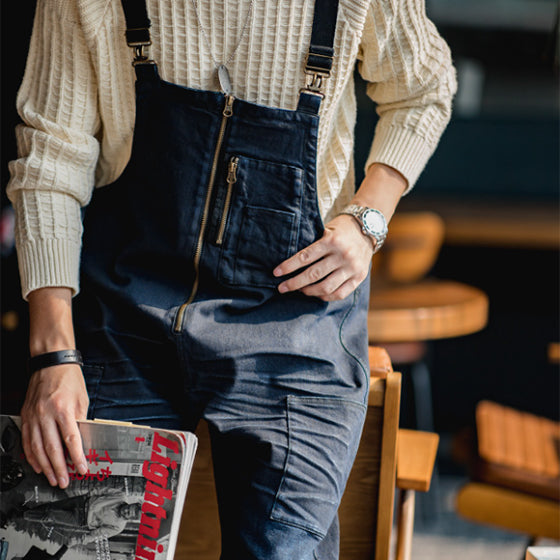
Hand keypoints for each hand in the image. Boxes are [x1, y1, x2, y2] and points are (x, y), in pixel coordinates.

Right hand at [20, 364, 88, 487]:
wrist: (51, 363)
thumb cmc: (69, 378)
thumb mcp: (82, 399)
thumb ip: (81, 420)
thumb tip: (81, 440)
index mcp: (63, 409)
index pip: (71, 440)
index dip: (77, 457)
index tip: (82, 469)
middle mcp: (46, 414)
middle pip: (52, 448)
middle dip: (59, 468)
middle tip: (63, 481)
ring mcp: (33, 416)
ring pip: (37, 448)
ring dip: (45, 467)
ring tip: (52, 478)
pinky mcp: (26, 416)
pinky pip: (27, 441)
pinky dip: (32, 455)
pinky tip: (37, 465)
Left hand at [273, 214, 373, 300]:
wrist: (369, 228)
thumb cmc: (341, 229)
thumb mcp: (326, 230)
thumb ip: (313, 245)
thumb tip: (291, 263)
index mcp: (332, 241)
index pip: (305, 257)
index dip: (289, 266)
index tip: (276, 273)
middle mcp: (343, 255)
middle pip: (313, 274)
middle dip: (294, 283)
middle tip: (282, 288)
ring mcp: (352, 267)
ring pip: (326, 287)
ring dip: (309, 291)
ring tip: (300, 290)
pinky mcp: (359, 277)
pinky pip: (340, 293)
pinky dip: (325, 296)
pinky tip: (316, 294)